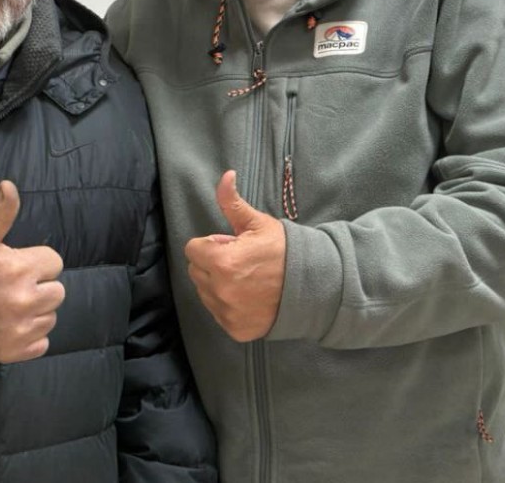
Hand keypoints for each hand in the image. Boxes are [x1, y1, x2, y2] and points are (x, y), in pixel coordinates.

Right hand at [0, 181, 64, 362]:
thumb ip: (0, 212)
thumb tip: (9, 186)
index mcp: (20, 268)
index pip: (54, 262)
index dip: (36, 263)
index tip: (17, 266)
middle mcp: (26, 299)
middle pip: (57, 291)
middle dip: (39, 287)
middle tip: (12, 287)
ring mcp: (23, 328)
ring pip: (50, 317)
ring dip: (35, 312)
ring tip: (9, 307)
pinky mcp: (18, 351)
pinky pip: (41, 342)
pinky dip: (29, 336)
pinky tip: (9, 326)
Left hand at [185, 170, 285, 341]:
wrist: (312, 285)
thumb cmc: (283, 250)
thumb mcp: (257, 223)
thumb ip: (232, 202)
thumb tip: (225, 175)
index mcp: (221, 262)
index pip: (193, 249)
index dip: (211, 244)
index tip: (230, 245)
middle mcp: (220, 291)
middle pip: (196, 271)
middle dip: (212, 263)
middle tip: (239, 261)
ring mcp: (227, 313)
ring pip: (205, 292)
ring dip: (217, 284)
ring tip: (245, 278)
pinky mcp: (234, 329)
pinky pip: (217, 312)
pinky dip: (228, 305)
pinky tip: (248, 296)